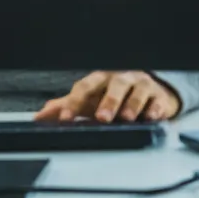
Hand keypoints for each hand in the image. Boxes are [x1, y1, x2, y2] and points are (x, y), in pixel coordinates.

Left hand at [34, 71, 181, 124]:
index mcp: (101, 80)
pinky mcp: (158, 97)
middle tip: (102, 117)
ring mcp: (141, 86)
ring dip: (132, 105)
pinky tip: (151, 116)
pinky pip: (158, 102)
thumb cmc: (113, 95)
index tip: (66, 118)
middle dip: (109, 101)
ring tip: (127, 117)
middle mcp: (121, 79)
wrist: (146, 92)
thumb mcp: (89, 99)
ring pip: (137, 92)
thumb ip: (66, 106)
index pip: (85, 87)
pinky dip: (155, 109)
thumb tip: (40, 116)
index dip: (74, 102)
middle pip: (114, 86)